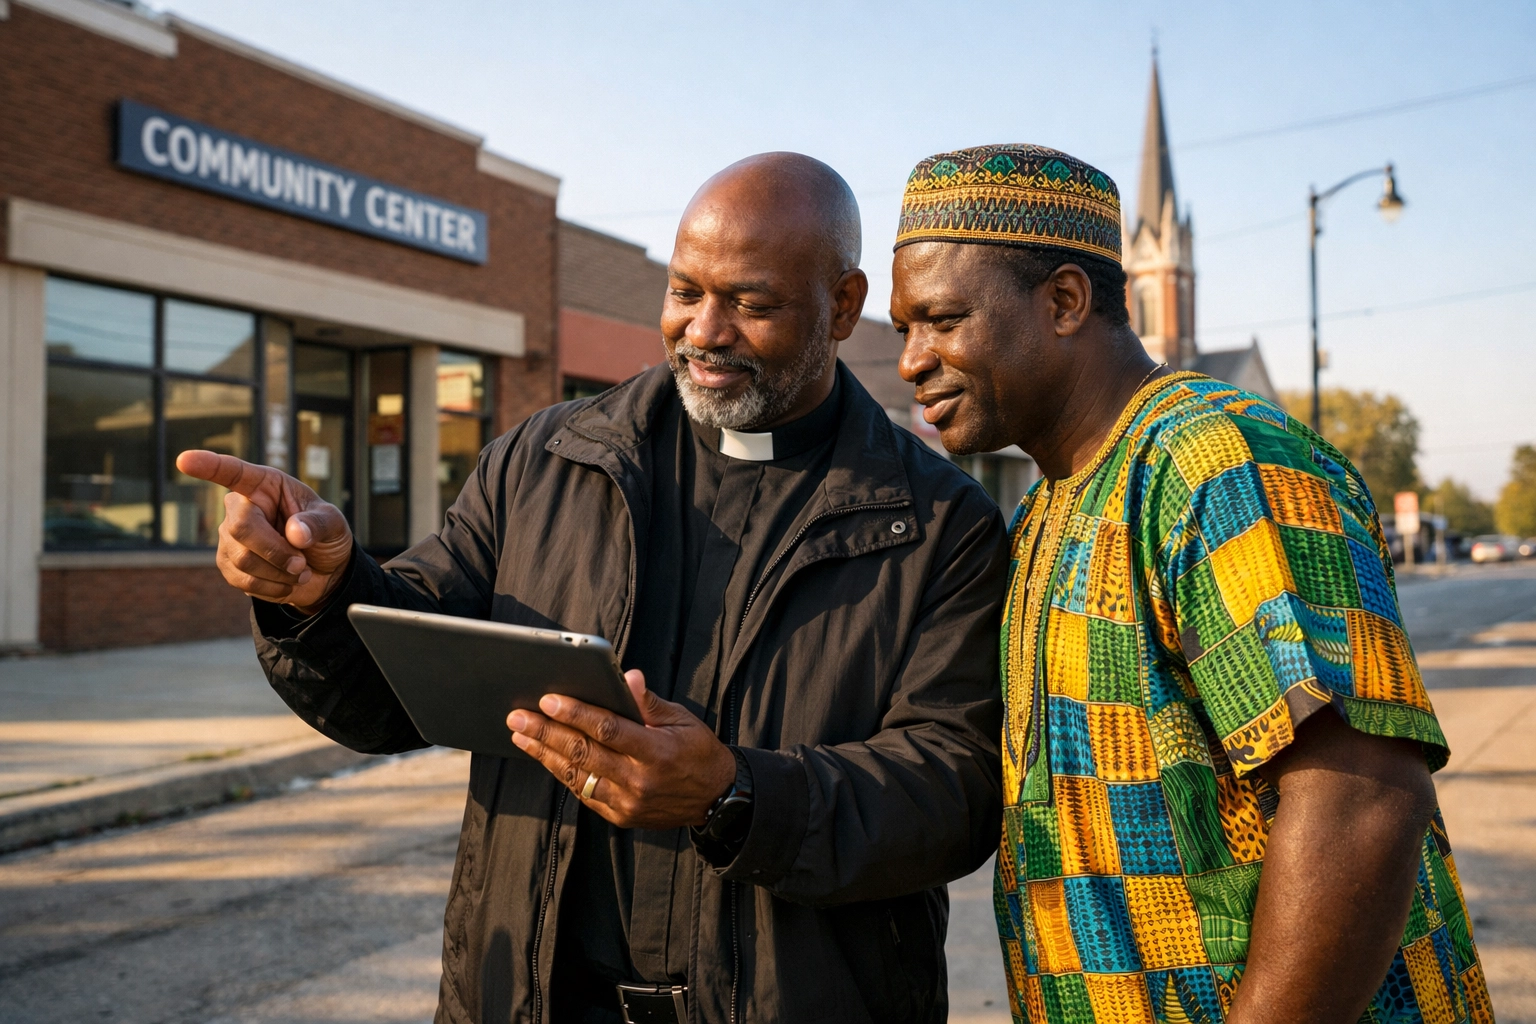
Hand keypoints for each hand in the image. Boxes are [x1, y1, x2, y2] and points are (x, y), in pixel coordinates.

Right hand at [175, 450, 353, 612]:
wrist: (325, 571)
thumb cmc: (326, 535)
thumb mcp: (334, 523)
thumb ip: (318, 523)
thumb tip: (295, 533)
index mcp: (265, 485)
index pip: (233, 472)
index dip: (209, 466)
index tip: (185, 460)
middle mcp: (241, 508)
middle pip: (241, 527)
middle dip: (276, 551)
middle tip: (301, 563)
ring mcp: (230, 538)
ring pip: (243, 559)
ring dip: (279, 573)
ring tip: (300, 571)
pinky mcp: (228, 565)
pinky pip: (243, 581)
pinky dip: (273, 587)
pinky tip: (286, 582)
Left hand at [507, 670, 736, 829]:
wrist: (717, 800)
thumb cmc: (699, 752)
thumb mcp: (682, 720)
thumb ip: (649, 702)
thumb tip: (627, 677)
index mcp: (656, 752)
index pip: (607, 729)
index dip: (575, 714)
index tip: (548, 700)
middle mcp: (639, 780)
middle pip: (583, 753)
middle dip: (546, 733)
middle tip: (517, 717)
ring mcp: (628, 802)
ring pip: (577, 776)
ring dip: (545, 754)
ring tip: (520, 736)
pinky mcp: (621, 816)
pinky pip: (585, 794)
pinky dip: (563, 774)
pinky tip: (545, 757)